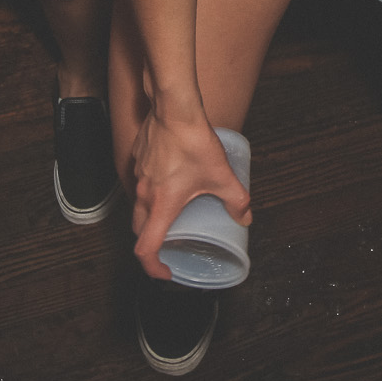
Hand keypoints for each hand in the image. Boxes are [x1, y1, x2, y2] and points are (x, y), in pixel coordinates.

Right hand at [129, 106, 250, 279]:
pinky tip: (169, 181)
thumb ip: (236, 200)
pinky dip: (150, 190)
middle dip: (151, 242)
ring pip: (137, 205)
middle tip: (170, 243)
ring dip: (150, 215)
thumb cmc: (193, 143)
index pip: (145, 248)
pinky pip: (139, 183)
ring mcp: (137, 175)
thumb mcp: (221, 176)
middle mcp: (143, 194)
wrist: (174, 109)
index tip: (166, 271)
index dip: (153, 267)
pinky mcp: (137, 159)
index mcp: (161, 206)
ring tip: (172, 212)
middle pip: (138, 230)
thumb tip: (245, 217)